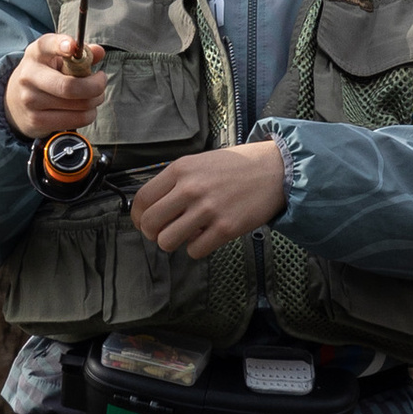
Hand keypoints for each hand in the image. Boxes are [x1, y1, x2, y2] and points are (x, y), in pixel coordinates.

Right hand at [5, 32, 108, 142]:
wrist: (15, 101)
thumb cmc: (46, 75)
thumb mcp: (57, 58)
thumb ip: (80, 53)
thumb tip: (99, 52)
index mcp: (36, 54)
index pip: (47, 45)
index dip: (61, 45)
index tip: (72, 47)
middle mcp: (29, 75)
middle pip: (69, 86)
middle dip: (95, 86)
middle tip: (101, 82)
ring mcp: (30, 100)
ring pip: (78, 105)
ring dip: (95, 101)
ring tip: (95, 97)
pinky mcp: (36, 121)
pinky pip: (76, 120)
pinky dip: (88, 115)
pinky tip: (86, 109)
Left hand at [130, 141, 286, 257]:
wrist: (275, 169)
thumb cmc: (237, 166)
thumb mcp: (199, 162)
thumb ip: (176, 181)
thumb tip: (155, 207)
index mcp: (180, 170)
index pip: (142, 199)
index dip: (137, 216)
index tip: (142, 223)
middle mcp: (190, 189)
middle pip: (150, 223)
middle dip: (152, 233)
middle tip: (162, 233)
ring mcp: (208, 209)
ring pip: (167, 241)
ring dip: (172, 243)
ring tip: (185, 235)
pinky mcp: (225, 228)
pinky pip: (194, 250)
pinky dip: (196, 249)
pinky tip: (205, 237)